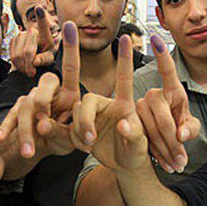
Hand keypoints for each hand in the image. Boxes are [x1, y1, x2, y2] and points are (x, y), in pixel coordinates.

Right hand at [0, 21, 80, 158]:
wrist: (47, 152)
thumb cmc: (65, 143)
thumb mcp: (70, 140)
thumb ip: (62, 132)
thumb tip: (43, 126)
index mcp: (69, 95)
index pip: (70, 68)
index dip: (70, 47)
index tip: (69, 25)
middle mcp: (50, 93)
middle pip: (43, 87)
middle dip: (42, 104)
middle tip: (44, 127)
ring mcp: (32, 101)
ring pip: (25, 106)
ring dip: (25, 130)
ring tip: (28, 151)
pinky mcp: (18, 113)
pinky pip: (10, 118)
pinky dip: (6, 129)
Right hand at [10, 6, 59, 76]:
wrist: (34, 57)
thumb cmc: (45, 57)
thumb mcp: (49, 59)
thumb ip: (44, 59)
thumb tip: (36, 61)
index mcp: (45, 36)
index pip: (43, 27)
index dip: (41, 18)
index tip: (38, 8)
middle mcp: (32, 32)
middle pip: (27, 51)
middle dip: (29, 65)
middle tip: (32, 72)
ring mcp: (21, 34)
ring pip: (18, 55)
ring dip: (22, 66)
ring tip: (29, 70)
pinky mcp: (13, 40)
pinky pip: (12, 56)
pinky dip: (17, 64)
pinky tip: (22, 65)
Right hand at [70, 36, 149, 173]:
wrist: (124, 166)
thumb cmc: (136, 154)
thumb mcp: (139, 148)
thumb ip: (134, 135)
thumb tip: (123, 123)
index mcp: (123, 106)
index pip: (124, 79)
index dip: (124, 59)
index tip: (125, 39)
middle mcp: (105, 106)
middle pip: (86, 101)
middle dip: (85, 119)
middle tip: (90, 139)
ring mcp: (91, 116)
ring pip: (74, 113)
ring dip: (78, 130)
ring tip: (89, 145)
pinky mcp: (79, 127)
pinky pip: (67, 126)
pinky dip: (72, 137)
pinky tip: (84, 147)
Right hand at [135, 36, 199, 172]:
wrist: (164, 146)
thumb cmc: (181, 130)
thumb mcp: (190, 128)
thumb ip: (191, 129)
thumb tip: (181, 133)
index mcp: (173, 93)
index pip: (167, 72)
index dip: (162, 56)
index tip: (155, 38)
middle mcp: (154, 97)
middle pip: (161, 115)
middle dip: (172, 139)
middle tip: (182, 160)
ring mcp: (139, 109)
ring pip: (150, 128)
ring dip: (164, 150)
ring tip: (177, 166)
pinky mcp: (129, 123)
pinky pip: (139, 137)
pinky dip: (153, 154)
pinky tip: (163, 164)